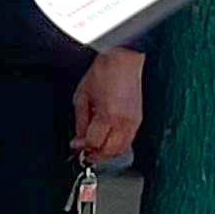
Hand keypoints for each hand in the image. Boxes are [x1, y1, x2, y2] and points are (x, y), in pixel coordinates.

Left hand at [71, 49, 144, 163]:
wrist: (123, 59)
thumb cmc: (103, 72)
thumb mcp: (82, 97)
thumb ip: (80, 122)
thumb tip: (79, 139)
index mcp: (108, 115)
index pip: (94, 143)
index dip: (83, 147)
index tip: (76, 145)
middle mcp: (123, 122)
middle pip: (109, 151)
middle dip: (95, 154)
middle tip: (84, 150)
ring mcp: (133, 122)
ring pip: (121, 150)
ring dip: (106, 152)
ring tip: (95, 146)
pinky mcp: (138, 119)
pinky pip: (128, 141)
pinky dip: (116, 145)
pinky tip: (107, 138)